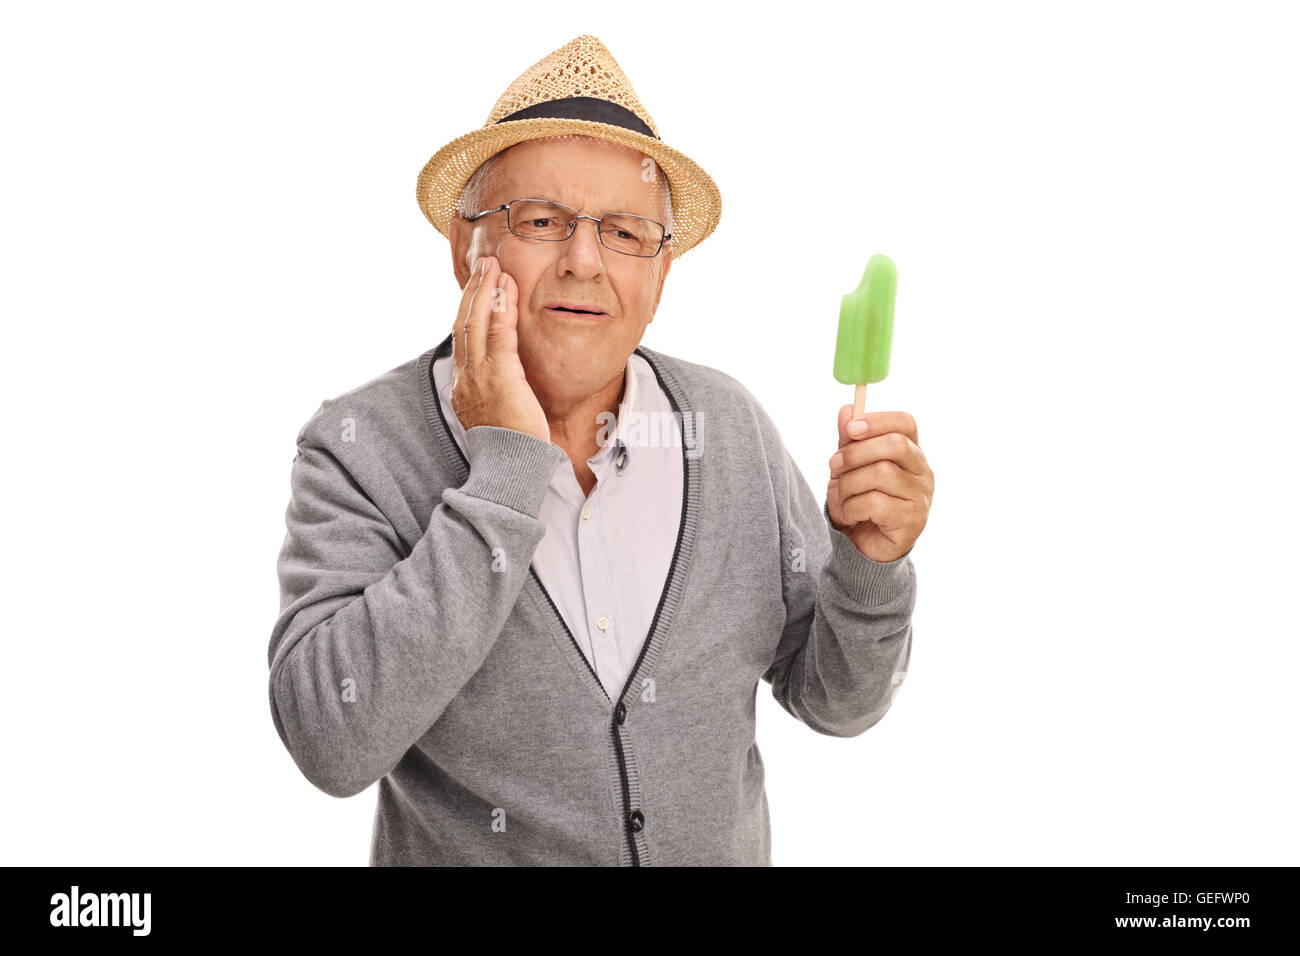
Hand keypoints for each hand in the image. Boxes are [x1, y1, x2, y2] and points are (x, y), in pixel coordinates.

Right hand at [450, 256, 549, 442]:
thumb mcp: (498, 414)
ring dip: (485, 290)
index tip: (478, 288)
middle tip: (483, 265)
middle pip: (464, 323)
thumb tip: (507, 378)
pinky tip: (505, 289)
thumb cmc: (511, 447)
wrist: (511, 468)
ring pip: (476, 322)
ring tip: (494, 267)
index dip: (469, 309)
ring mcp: (479, 376)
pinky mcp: (500, 376)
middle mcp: (466, 377)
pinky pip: (499, 333)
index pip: (462, 338)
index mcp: (463, 386)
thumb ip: (498, 391)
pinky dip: (500, 307)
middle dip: (473, 291)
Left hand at [826, 407, 932, 562]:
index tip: (851, 428)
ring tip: (841, 498)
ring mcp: (921, 497)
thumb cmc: (860, 501)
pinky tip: (850, 515)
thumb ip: (850, 440)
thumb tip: (847, 409)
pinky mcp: (912, 521)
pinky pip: (874, 502)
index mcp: (910, 452)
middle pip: (894, 444)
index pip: (905, 424)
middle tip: (833, 466)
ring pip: (880, 473)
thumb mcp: (850, 467)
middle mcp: (922, 472)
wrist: (863, 547)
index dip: (878, 421)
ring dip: (848, 485)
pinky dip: (852, 507)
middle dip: (856, 453)